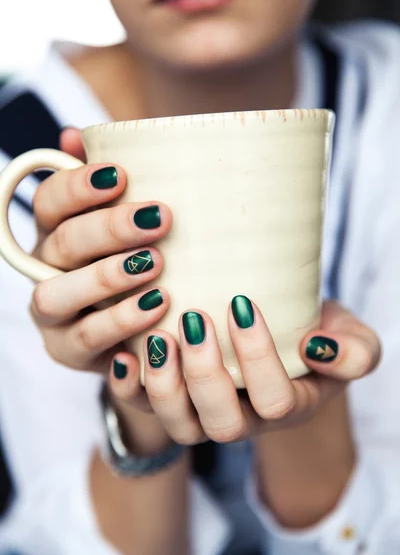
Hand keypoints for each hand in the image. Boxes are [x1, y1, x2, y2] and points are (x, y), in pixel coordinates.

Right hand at [30, 128, 173, 450]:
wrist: (143, 329)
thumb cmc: (138, 264)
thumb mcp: (132, 224)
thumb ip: (109, 182)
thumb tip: (74, 134)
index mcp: (57, 232)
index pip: (50, 201)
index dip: (79, 185)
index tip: (121, 174)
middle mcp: (45, 270)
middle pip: (62, 242)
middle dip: (109, 228)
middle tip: (160, 218)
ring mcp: (53, 314)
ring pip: (58, 293)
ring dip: (105, 277)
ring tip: (157, 266)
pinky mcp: (68, 351)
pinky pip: (87, 339)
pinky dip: (120, 323)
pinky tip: (158, 308)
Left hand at [112, 298, 379, 444]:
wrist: (280, 330)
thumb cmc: (313, 331)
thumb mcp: (349, 338)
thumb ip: (354, 352)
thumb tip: (318, 350)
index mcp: (286, 405)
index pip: (275, 401)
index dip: (258, 360)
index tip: (243, 306)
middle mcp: (242, 417)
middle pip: (221, 425)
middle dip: (205, 376)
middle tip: (195, 321)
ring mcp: (202, 412)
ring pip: (179, 426)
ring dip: (163, 384)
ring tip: (159, 336)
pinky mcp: (169, 397)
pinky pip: (141, 408)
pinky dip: (128, 386)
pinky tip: (125, 353)